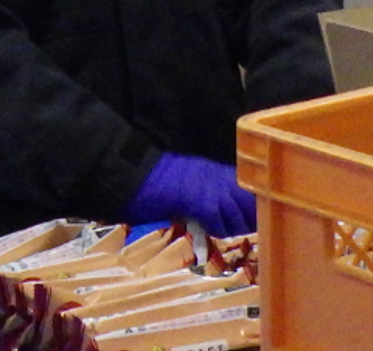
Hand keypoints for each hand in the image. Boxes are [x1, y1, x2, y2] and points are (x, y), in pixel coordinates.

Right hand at [125, 152, 255, 237]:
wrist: (144, 173)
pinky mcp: (205, 204)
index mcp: (221, 171)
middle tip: (243, 227)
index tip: (258, 216)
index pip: (253, 189)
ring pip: (239, 218)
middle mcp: (222, 178)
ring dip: (231, 227)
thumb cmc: (167, 176)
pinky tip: (203, 224)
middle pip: (252, 204)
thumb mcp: (198, 176)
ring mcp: (215, 191)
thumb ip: (218, 187)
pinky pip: (220, 226)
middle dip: (251, 219)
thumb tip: (237, 205)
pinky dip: (215, 230)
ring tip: (217, 224)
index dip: (257, 205)